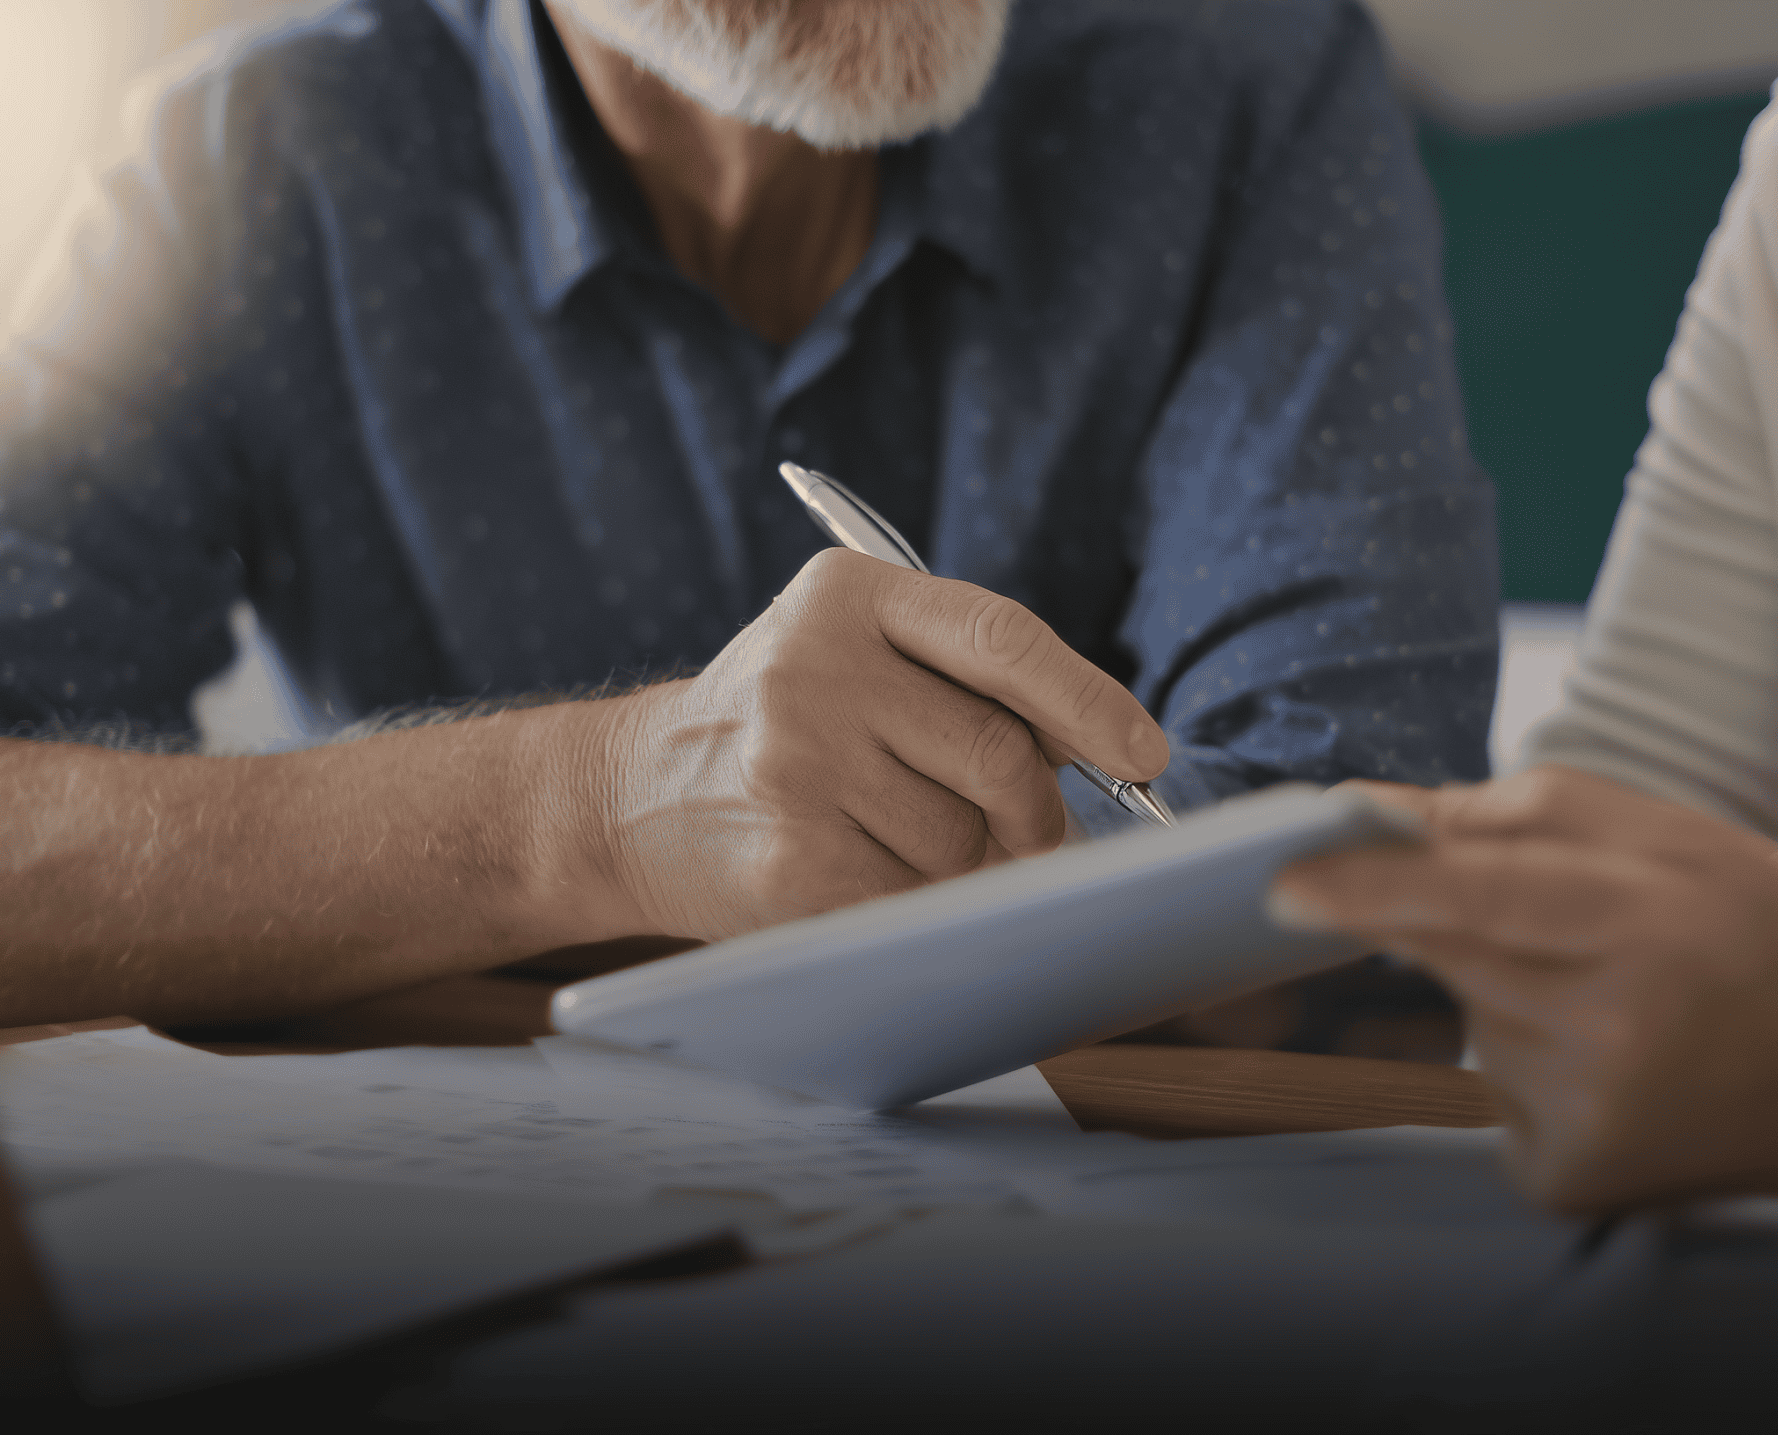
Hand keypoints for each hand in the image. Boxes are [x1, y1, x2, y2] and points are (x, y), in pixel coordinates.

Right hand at [595, 549, 1167, 938]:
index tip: (1146, 755)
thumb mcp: (854, 657)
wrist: (631, 795)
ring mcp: (795, 764)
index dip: (1090, 700)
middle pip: (1000, 754)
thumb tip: (1109, 752)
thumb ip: (968, 681)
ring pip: (965, 839)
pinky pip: (916, 897)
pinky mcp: (789, 858)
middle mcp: (815, 667)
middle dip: (1033, 811)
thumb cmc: (782, 726)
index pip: (1002, 636)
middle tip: (1025, 832)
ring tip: (896, 840)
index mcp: (847, 597)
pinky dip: (916, 902)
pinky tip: (860, 872)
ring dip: (964, 861)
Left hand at [1270, 766, 1777, 1213]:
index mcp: (1646, 926)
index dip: (1373, 891)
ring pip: (1476, 1020)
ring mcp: (1587, 1118)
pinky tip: (1622, 1069)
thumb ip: (1529, 812)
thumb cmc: (1772, 938)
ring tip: (1634, 1007)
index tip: (1282, 885)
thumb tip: (1386, 814)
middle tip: (1571, 928)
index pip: (1474, 901)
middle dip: (1466, 926)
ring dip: (1517, 995)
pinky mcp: (1568, 1177)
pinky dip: (1533, 1069)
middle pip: (1457, 955)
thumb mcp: (1677, 840)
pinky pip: (1494, 1096)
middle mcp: (1613, 1031)